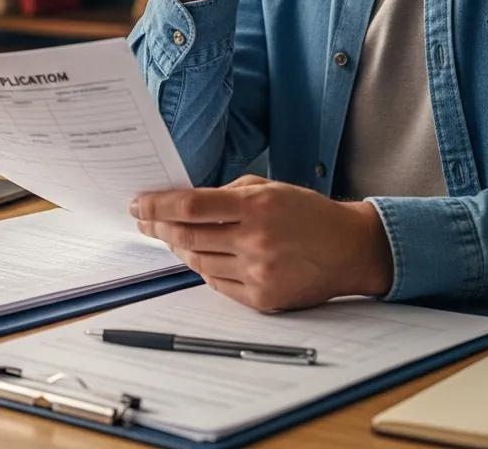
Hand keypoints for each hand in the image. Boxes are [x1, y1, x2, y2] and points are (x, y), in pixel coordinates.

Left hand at [131, 176, 392, 311]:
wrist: (349, 248)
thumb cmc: (306, 212)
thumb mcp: (267, 187)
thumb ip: (226, 193)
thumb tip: (182, 202)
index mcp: (255, 206)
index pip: (190, 207)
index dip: (157, 206)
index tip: (137, 204)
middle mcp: (255, 240)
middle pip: (187, 236)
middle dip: (158, 227)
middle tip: (144, 220)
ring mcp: (259, 272)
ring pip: (198, 262)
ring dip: (179, 247)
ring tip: (170, 236)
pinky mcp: (263, 299)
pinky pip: (217, 284)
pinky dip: (203, 268)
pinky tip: (198, 256)